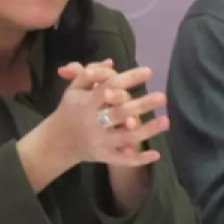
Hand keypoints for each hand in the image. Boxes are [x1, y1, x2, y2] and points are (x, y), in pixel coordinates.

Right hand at [45, 59, 168, 168]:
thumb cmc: (71, 110)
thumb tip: (110, 63)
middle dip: (141, 105)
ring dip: (147, 130)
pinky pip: (123, 160)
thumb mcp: (74, 89)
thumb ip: (90, 74)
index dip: (128, 78)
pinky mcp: (104, 156)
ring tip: (166, 120)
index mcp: (86, 103)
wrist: (58, 142)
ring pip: (125, 137)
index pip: (109, 87)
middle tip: (162, 97)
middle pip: (119, 113)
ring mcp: (100, 142)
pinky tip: (156, 153)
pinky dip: (139, 159)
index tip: (149, 71)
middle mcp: (93, 123)